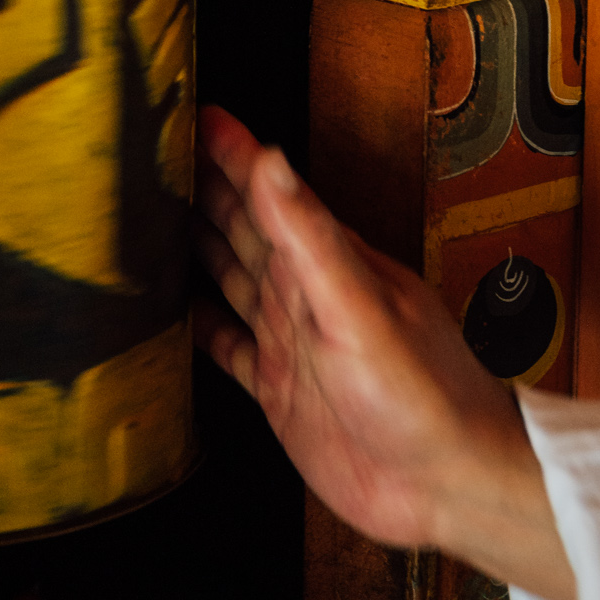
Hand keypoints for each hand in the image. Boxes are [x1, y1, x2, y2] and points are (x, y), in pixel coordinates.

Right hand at [194, 105, 577, 599]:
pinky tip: (172, 313)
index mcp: (327, 263)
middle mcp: (305, 295)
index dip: (234, 154)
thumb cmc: (423, 393)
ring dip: (198, 247)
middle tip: (157, 154)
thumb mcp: (360, 306)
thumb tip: (273, 161)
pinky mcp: (278, 391)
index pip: (270, 193)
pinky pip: (227, 348)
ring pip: (231, 278)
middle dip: (204, 188)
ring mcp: (291, 341)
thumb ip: (312, 237)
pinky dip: (198, 327)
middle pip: (244, 228)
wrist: (446, 484)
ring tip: (153, 217)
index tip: (197, 115)